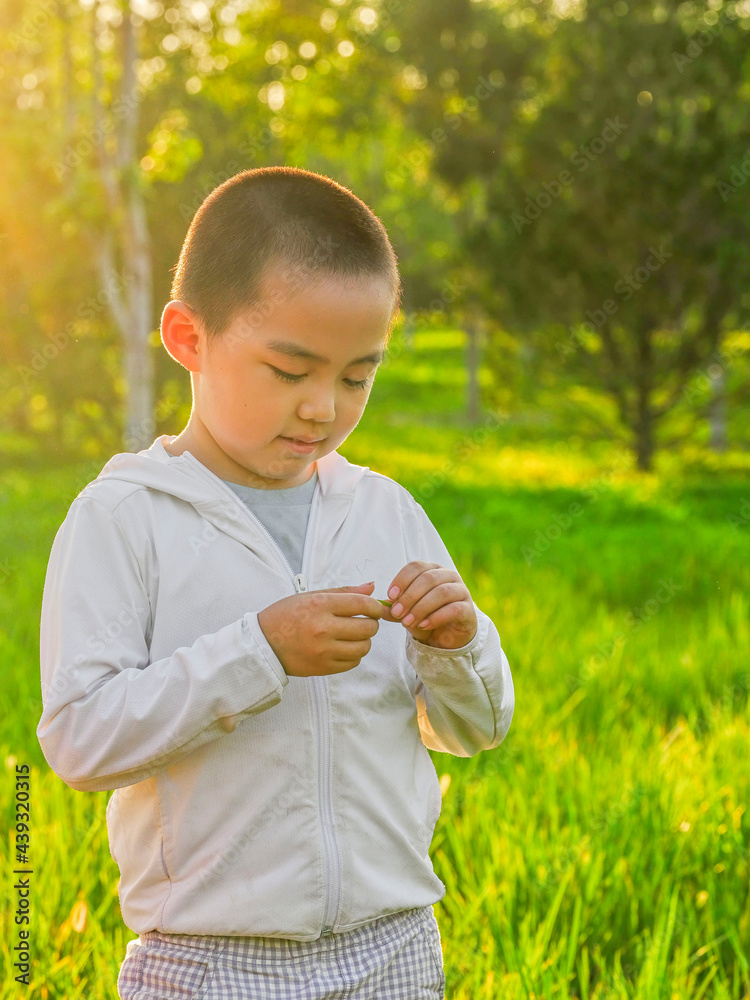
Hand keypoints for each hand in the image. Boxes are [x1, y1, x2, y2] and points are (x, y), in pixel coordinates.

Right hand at [258, 582, 383, 676]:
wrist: (263, 644)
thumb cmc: (286, 616)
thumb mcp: (311, 595)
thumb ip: (343, 591)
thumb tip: (372, 587)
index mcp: (320, 605)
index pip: (362, 604)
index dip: (375, 606)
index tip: (375, 608)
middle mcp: (323, 628)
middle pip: (367, 628)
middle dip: (371, 623)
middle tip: (364, 621)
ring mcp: (324, 651)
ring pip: (364, 647)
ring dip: (364, 640)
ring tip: (353, 635)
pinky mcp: (323, 668)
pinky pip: (353, 662)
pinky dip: (353, 654)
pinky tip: (343, 647)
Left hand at [380, 561, 477, 649]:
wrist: (446, 639)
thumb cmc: (425, 619)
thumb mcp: (406, 613)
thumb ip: (393, 609)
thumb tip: (377, 605)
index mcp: (432, 570)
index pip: (416, 567)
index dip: (402, 579)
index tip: (390, 596)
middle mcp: (448, 576)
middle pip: (428, 578)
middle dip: (409, 596)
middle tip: (397, 613)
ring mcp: (461, 591)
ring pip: (441, 592)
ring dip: (421, 607)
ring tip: (407, 622)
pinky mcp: (469, 609)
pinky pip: (454, 608)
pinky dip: (436, 617)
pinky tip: (424, 625)